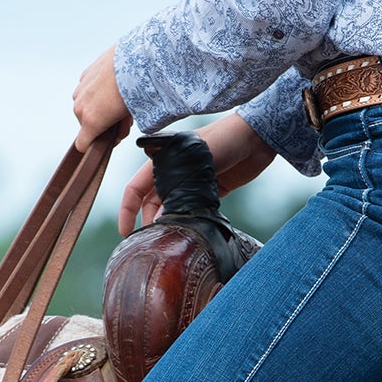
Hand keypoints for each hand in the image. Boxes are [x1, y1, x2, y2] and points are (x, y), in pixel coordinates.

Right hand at [71, 48, 131, 151]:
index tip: (110, 138)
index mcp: (90, 121)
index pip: (82, 144)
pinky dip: (98, 90)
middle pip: (87, 124)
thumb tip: (117, 133)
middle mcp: (80, 106)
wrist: (134, 60)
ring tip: (118, 100)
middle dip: (103, 123)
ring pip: (86, 105)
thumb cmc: (133, 91)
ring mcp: (80, 89)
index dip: (97, 144)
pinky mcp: (84, 75)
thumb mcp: (129, 119)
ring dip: (99, 106)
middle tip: (123, 117)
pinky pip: (87, 89)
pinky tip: (113, 86)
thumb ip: (119, 131)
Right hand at [117, 114, 277, 235]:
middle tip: (151, 242)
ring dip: (169, 223)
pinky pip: (193, 210)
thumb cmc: (222, 139)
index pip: (135, 187)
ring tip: (168, 240)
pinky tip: (188, 233)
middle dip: (148, 221)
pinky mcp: (210, 191)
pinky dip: (188, 221)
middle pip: (152, 201)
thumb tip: (160, 217)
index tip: (126, 231)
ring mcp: (192, 183)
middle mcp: (173, 172)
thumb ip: (174, 186)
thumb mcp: (191, 159)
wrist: (255, 139)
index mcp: (162, 160)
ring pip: (172, 208)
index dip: (127, 209)